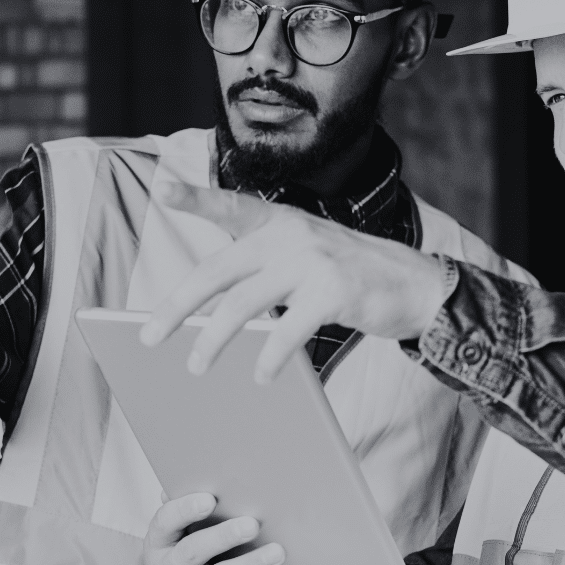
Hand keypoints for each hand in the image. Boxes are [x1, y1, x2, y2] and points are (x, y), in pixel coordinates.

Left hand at [140, 186, 446, 382]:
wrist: (415, 284)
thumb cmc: (348, 277)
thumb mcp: (304, 256)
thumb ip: (263, 272)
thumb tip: (210, 318)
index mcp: (278, 223)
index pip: (230, 208)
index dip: (195, 198)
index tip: (163, 189)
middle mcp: (291, 235)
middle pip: (218, 271)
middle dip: (178, 305)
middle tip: (150, 335)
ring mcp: (312, 261)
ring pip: (243, 303)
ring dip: (213, 339)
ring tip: (196, 365)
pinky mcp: (333, 291)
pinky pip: (288, 329)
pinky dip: (270, 357)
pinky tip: (261, 376)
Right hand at [143, 492, 285, 564]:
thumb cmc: (207, 555)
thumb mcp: (195, 532)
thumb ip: (196, 509)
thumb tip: (203, 475)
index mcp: (157, 544)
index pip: (164, 522)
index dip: (185, 509)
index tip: (210, 498)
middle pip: (192, 551)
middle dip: (224, 536)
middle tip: (253, 524)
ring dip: (250, 563)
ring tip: (277, 552)